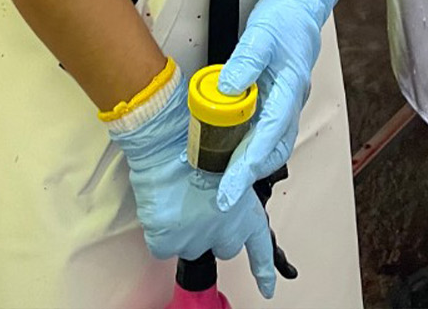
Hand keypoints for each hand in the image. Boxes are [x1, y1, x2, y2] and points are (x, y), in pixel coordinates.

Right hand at [112, 69, 275, 297]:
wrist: (172, 138)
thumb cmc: (204, 141)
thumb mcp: (234, 162)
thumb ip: (234, 188)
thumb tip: (222, 191)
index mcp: (246, 211)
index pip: (260, 247)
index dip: (263, 271)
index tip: (267, 290)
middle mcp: (225, 232)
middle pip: (223, 246)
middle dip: (214, 230)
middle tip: (202, 202)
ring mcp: (195, 240)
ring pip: (190, 244)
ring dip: (185, 227)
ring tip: (180, 195)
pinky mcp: (168, 242)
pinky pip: (162, 244)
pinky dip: (160, 228)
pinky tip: (163, 203)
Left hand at [216, 0, 338, 211]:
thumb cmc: (287, 13)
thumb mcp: (261, 32)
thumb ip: (245, 62)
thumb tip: (227, 91)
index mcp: (291, 88)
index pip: (268, 138)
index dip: (246, 168)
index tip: (228, 190)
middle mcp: (291, 100)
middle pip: (273, 149)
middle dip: (248, 173)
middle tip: (222, 192)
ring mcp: (285, 99)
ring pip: (270, 141)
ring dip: (248, 160)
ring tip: (221, 174)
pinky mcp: (276, 94)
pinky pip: (264, 126)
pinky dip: (247, 140)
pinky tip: (229, 142)